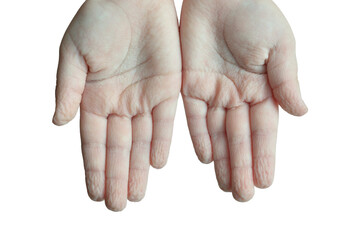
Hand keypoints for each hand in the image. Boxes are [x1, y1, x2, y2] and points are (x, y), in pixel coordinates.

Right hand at [53, 0, 180, 210]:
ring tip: (137, 195)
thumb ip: (67, 89)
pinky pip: (165, 122)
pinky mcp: (167, 90)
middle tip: (118, 206)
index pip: (93, 142)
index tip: (96, 194)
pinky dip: (160, 142)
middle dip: (117, 177)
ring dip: (138, 168)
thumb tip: (58, 123)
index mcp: (93, 98)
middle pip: (117, 149)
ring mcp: (143, 98)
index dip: (94, 168)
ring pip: (140, 141)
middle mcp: (118, 103)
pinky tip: (157, 163)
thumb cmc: (100, 20)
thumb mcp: (74, 54)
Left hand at [180, 0, 306, 200]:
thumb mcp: (278, 46)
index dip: (264, 155)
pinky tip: (205, 156)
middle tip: (242, 195)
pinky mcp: (190, 84)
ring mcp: (214, 91)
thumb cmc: (254, 13)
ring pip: (218, 132)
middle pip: (240, 137)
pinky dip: (200, 136)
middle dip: (241, 166)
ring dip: (221, 159)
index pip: (264, 130)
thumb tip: (301, 113)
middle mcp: (238, 95)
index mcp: (263, 88)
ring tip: (225, 185)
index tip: (265, 181)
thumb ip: (285, 80)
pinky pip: (195, 116)